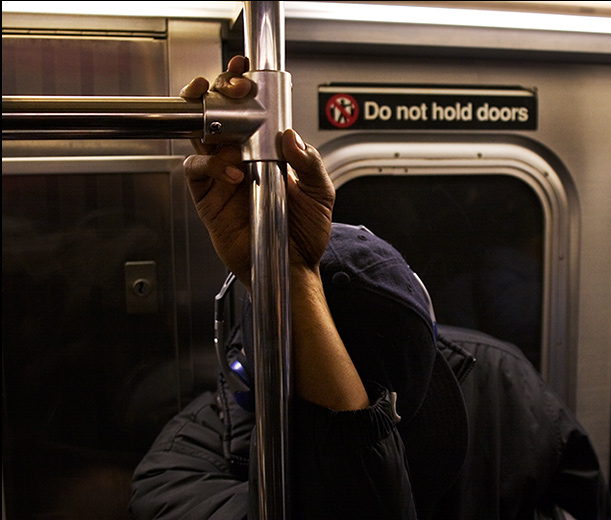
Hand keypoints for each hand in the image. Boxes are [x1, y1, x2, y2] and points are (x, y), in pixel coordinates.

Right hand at [180, 56, 334, 288]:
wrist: (292, 267)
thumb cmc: (306, 232)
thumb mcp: (321, 194)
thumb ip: (310, 163)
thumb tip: (290, 136)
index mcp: (267, 150)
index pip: (249, 109)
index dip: (241, 86)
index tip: (244, 70)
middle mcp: (241, 156)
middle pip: (218, 111)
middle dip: (220, 91)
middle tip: (233, 87)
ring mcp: (222, 175)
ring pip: (200, 133)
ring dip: (204, 118)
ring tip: (220, 123)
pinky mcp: (208, 197)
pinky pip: (196, 169)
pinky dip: (209, 165)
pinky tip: (233, 175)